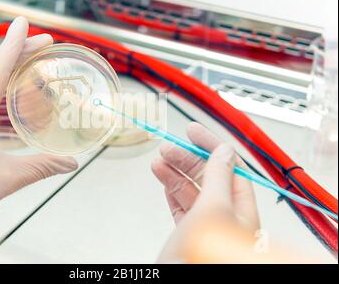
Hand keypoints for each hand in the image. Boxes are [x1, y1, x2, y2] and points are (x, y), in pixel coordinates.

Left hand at [0, 17, 77, 216]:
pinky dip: (1, 91)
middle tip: (43, 44)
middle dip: (19, 52)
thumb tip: (73, 163)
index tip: (25, 23)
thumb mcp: (10, 176)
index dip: (14, 44)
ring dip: (10, 70)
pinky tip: (14, 100)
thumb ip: (44, 166)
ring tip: (32, 68)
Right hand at [151, 122, 258, 262]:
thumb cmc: (203, 256)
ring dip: (175, 172)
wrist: (180, 278)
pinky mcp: (189, 234)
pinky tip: (162, 178)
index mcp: (241, 207)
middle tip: (167, 147)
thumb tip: (223, 151)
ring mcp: (207, 225)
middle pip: (208, 175)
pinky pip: (181, 204)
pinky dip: (170, 189)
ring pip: (191, 189)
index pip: (229, 166)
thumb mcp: (214, 208)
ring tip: (159, 161)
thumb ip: (218, 177)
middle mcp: (227, 215)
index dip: (210, 144)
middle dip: (187, 158)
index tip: (191, 130)